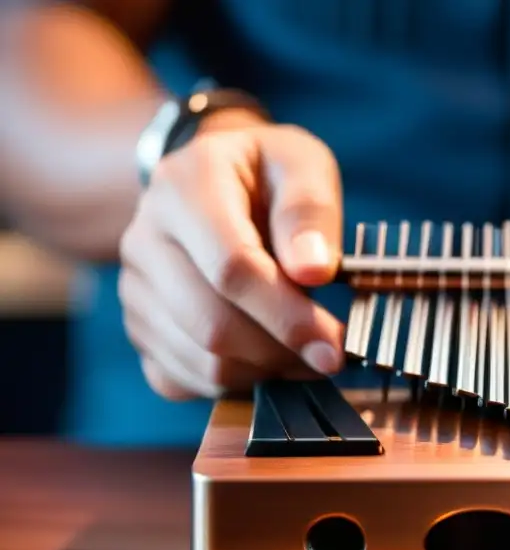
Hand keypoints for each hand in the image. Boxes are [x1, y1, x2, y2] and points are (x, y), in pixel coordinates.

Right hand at [119, 109, 344, 399]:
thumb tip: (313, 270)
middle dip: (281, 352)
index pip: (231, 269)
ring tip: (305, 353)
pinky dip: (235, 384)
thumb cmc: (267, 176)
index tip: (335, 344)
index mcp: (183, 188)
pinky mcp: (139, 329)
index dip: (288, 316)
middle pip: (211, 325)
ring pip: (200, 360)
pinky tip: (269, 358)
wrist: (216, 184)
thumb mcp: (302, 165)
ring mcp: (135, 290)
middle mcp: (144, 240)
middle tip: (329, 355)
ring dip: (265, 371)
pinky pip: (183, 380)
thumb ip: (310, 212)